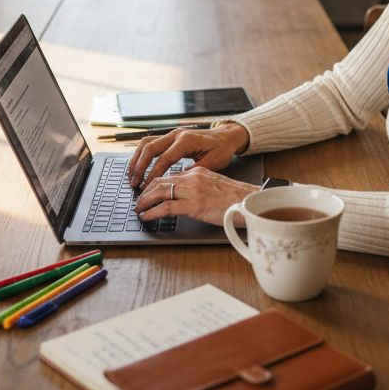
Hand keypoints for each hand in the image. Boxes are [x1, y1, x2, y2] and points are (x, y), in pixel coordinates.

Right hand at [127, 123, 249, 188]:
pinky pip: (150, 142)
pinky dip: (141, 154)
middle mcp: (176, 135)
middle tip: (134, 183)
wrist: (225, 137)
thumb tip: (177, 180)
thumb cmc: (221, 150)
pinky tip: (138, 166)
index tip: (146, 188)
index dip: (153, 174)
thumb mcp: (213, 163)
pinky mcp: (170, 136)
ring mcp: (172, 134)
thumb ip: (194, 171)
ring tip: (131, 175)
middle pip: (150, 148)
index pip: (164, 159)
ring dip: (137, 159)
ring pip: (146, 143)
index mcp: (186, 141)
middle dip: (140, 167)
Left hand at [134, 166, 259, 225]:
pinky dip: (153, 212)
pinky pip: (166, 207)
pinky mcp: (194, 206)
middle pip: (160, 182)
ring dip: (145, 202)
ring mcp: (193, 192)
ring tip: (139, 210)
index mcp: (198, 172)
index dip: (153, 185)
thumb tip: (184, 196)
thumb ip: (199, 187)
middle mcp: (193, 178)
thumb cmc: (236, 199)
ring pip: (159, 192)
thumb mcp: (215, 186)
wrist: (250, 203)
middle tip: (138, 202)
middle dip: (145, 193)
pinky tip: (147, 216)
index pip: (169, 176)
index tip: (146, 192)